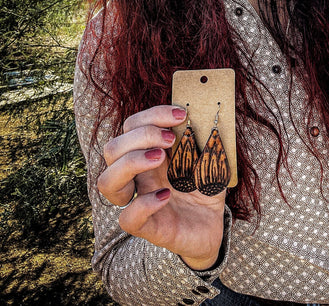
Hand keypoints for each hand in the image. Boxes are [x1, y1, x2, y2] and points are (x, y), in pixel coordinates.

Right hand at [97, 105, 225, 269]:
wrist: (213, 224)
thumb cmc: (205, 186)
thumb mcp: (206, 155)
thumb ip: (200, 135)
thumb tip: (201, 109)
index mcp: (148, 153)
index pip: (131, 126)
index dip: (151, 115)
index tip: (181, 114)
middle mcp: (138, 175)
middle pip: (112, 149)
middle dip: (140, 135)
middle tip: (171, 139)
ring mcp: (139, 200)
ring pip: (106, 182)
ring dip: (131, 162)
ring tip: (161, 158)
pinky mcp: (149, 227)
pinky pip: (127, 218)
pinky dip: (143, 204)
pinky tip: (166, 196)